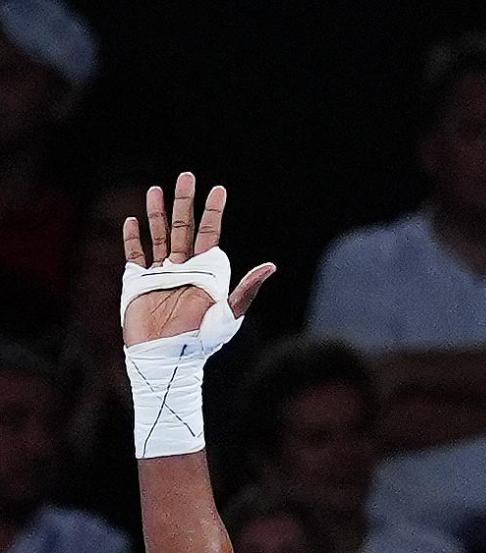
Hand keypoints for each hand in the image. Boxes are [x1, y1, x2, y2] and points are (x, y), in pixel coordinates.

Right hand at [121, 171, 273, 346]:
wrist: (166, 359)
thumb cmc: (200, 342)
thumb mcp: (227, 315)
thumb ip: (246, 290)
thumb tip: (270, 267)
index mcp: (204, 274)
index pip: (210, 235)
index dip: (213, 213)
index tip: (218, 190)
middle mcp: (183, 270)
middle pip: (183, 229)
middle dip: (184, 203)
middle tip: (187, 176)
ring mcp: (160, 275)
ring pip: (158, 236)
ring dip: (157, 213)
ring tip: (156, 189)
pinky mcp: (138, 283)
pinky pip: (135, 256)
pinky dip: (133, 239)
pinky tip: (134, 221)